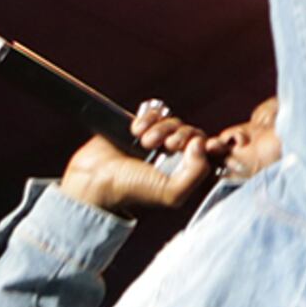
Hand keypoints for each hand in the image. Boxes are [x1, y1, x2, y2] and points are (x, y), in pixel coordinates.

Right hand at [56, 100, 214, 216]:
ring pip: (173, 122)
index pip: (210, 151)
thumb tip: (201, 144)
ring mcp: (157, 141)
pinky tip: (136, 131)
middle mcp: (174, 156)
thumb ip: (196, 173)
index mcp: (186, 172)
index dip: (211, 144)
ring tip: (145, 142)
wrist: (95, 179)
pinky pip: (153, 113)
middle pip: (192, 132)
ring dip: (161, 129)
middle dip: (181, 136)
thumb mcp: (171, 192)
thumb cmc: (131, 190)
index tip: (206, 144)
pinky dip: (147, 119)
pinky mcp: (140, 128)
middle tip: (166, 146)